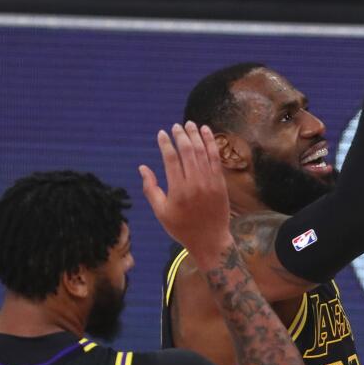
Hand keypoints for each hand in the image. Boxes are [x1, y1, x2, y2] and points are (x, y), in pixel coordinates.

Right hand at [139, 121, 232, 254]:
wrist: (210, 240)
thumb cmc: (182, 228)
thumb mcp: (161, 212)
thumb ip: (150, 189)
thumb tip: (142, 168)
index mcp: (178, 190)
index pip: (171, 159)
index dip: (166, 144)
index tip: (162, 134)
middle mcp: (195, 183)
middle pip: (188, 151)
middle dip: (181, 136)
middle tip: (176, 126)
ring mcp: (210, 182)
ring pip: (203, 152)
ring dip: (196, 135)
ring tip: (190, 124)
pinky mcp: (221, 183)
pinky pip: (216, 158)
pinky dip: (211, 143)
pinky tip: (206, 132)